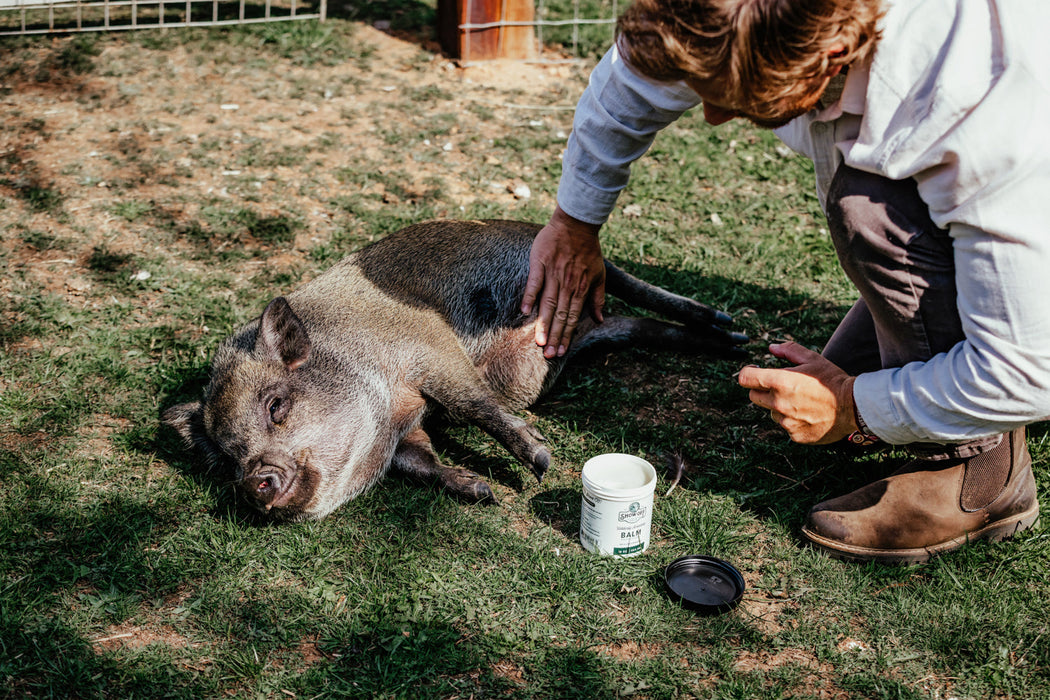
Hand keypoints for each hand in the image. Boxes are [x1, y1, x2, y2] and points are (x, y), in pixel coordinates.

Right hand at [521, 206, 605, 357]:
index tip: (561, 352)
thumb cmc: (589, 251)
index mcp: (580, 289)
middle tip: (549, 355)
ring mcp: (553, 274)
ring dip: (543, 324)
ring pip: (547, 304)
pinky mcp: (540, 262)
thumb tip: (600, 320)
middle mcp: (567, 285)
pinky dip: (530, 296)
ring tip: (539, 342)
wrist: (576, 224)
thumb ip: (598, 299)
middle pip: (559, 315)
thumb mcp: (599, 275)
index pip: (572, 318)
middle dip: (555, 337)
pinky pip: (534, 282)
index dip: (567, 336)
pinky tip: (524, 312)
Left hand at [737, 341, 857, 443]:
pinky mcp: (794, 435)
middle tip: (780, 386)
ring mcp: (786, 422)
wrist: (854, 407)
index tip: (754, 371)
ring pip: (771, 412)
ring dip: (779, 406)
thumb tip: (771, 348)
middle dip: (762, 389)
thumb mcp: (813, 359)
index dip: (748, 373)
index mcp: (780, 382)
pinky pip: (786, 426)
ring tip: (802, 401)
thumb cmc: (832, 380)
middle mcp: (779, 403)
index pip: (745, 378)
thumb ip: (789, 350)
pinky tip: (809, 414)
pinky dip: (792, 420)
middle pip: (754, 396)